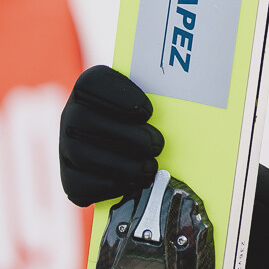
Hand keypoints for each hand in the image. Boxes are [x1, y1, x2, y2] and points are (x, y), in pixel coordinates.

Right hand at [59, 65, 163, 206]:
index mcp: (91, 88)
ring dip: (119, 164)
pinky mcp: (69, 176)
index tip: (148, 111)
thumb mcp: (160, 99)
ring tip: (149, 167)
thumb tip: (203, 92)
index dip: (118, 95)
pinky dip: (105, 186)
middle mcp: (72, 114)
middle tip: (156, 145)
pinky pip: (76, 184)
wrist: (132, 148)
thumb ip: (169, 95)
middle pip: (84, 120)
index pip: (93, 82)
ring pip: (80, 153)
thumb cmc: (153, 118)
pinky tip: (129, 185)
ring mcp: (66, 145)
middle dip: (125, 135)